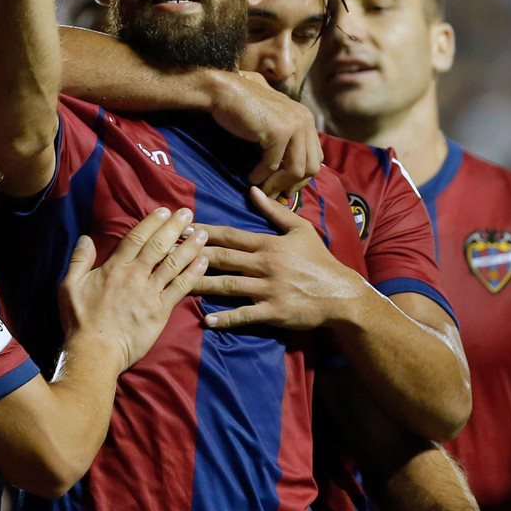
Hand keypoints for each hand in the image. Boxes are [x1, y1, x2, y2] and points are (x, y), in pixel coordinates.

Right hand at [58, 208, 207, 371]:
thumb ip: (79, 260)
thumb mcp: (69, 286)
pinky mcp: (161, 310)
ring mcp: (151, 292)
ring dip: (190, 246)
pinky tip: (204, 262)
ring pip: (174, 263)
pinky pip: (181, 288)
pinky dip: (193, 273)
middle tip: (188, 213)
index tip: (164, 210)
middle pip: (159, 245)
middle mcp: (136, 275)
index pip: (137, 237)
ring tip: (203, 232)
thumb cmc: (80, 320)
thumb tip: (86, 238)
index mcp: (115, 267)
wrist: (96, 351)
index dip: (152, 222)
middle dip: (175, 227)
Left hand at [195, 187, 364, 330]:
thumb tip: (252, 190)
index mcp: (269, 244)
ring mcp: (268, 289)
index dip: (205, 232)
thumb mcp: (300, 229)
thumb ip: (274, 211)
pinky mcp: (273, 312)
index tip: (182, 228)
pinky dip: (225, 318)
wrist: (340, 294)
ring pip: (229, 285)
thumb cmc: (319, 260)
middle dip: (195, 254)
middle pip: (223, 258)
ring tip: (178, 283)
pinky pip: (245, 315)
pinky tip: (206, 320)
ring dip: (203, 284)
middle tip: (170, 252)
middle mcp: (265, 264)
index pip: (231, 235)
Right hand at [209, 71, 321, 197]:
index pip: (316, 158)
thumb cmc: (243, 109)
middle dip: (292, 185)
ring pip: (296, 170)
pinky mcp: (279, 132)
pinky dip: (261, 176)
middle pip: (312, 167)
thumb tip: (289, 177)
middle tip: (274, 193)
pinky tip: (251, 177)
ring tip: (262, 189)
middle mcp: (305, 120)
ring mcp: (294, 125)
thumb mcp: (272, 125)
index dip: (301, 177)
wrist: (225, 92)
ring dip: (277, 184)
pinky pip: (273, 165)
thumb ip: (285, 143)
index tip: (284, 188)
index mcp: (306, 119)